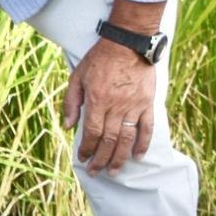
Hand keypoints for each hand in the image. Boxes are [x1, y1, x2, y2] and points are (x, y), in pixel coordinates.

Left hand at [64, 38, 154, 175]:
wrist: (128, 43)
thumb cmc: (99, 59)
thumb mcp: (77, 77)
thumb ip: (71, 102)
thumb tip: (68, 126)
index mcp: (97, 100)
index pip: (91, 133)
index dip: (86, 149)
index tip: (82, 159)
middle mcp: (116, 106)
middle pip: (109, 140)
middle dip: (101, 159)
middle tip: (96, 172)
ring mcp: (134, 106)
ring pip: (127, 138)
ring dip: (120, 157)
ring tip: (114, 171)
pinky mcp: (147, 103)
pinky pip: (147, 127)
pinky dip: (143, 143)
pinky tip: (138, 156)